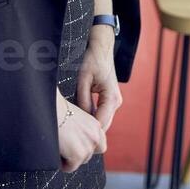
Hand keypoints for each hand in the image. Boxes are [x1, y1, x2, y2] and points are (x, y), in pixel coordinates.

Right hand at [56, 89, 105, 172]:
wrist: (45, 109)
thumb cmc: (54, 109)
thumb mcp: (74, 114)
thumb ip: (81, 127)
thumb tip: (76, 137)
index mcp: (95, 124)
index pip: (99, 144)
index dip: (85, 145)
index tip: (74, 143)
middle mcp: (95, 136)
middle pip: (88, 155)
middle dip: (76, 153)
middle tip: (64, 145)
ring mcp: (88, 146)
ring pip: (79, 162)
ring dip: (69, 158)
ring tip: (58, 146)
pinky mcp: (78, 155)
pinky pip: (70, 168)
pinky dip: (61, 164)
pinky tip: (54, 152)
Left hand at [76, 26, 122, 145]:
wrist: (101, 48)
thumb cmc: (92, 60)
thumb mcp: (83, 80)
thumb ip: (83, 99)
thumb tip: (81, 118)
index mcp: (112, 99)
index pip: (100, 124)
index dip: (88, 134)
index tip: (75, 140)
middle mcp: (116, 102)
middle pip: (102, 125)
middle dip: (90, 133)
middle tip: (73, 140)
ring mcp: (114, 101)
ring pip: (102, 121)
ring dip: (90, 126)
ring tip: (74, 132)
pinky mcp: (109, 99)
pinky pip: (100, 113)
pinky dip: (91, 118)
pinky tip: (79, 120)